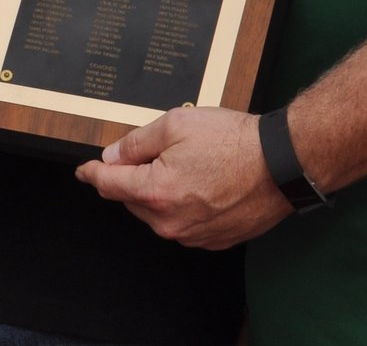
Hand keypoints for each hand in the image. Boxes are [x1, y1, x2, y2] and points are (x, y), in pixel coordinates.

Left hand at [76, 106, 289, 250]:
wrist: (282, 164)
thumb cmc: (234, 142)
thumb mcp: (176, 124)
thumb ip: (137, 142)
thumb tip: (113, 155)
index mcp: (155, 192)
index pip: (109, 185)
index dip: (93, 172)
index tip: (84, 170)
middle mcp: (170, 222)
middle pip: (133, 199)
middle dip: (136, 176)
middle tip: (161, 150)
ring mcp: (193, 236)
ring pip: (159, 212)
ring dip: (162, 191)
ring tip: (193, 164)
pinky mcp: (213, 241)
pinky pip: (184, 223)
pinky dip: (185, 205)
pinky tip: (205, 183)